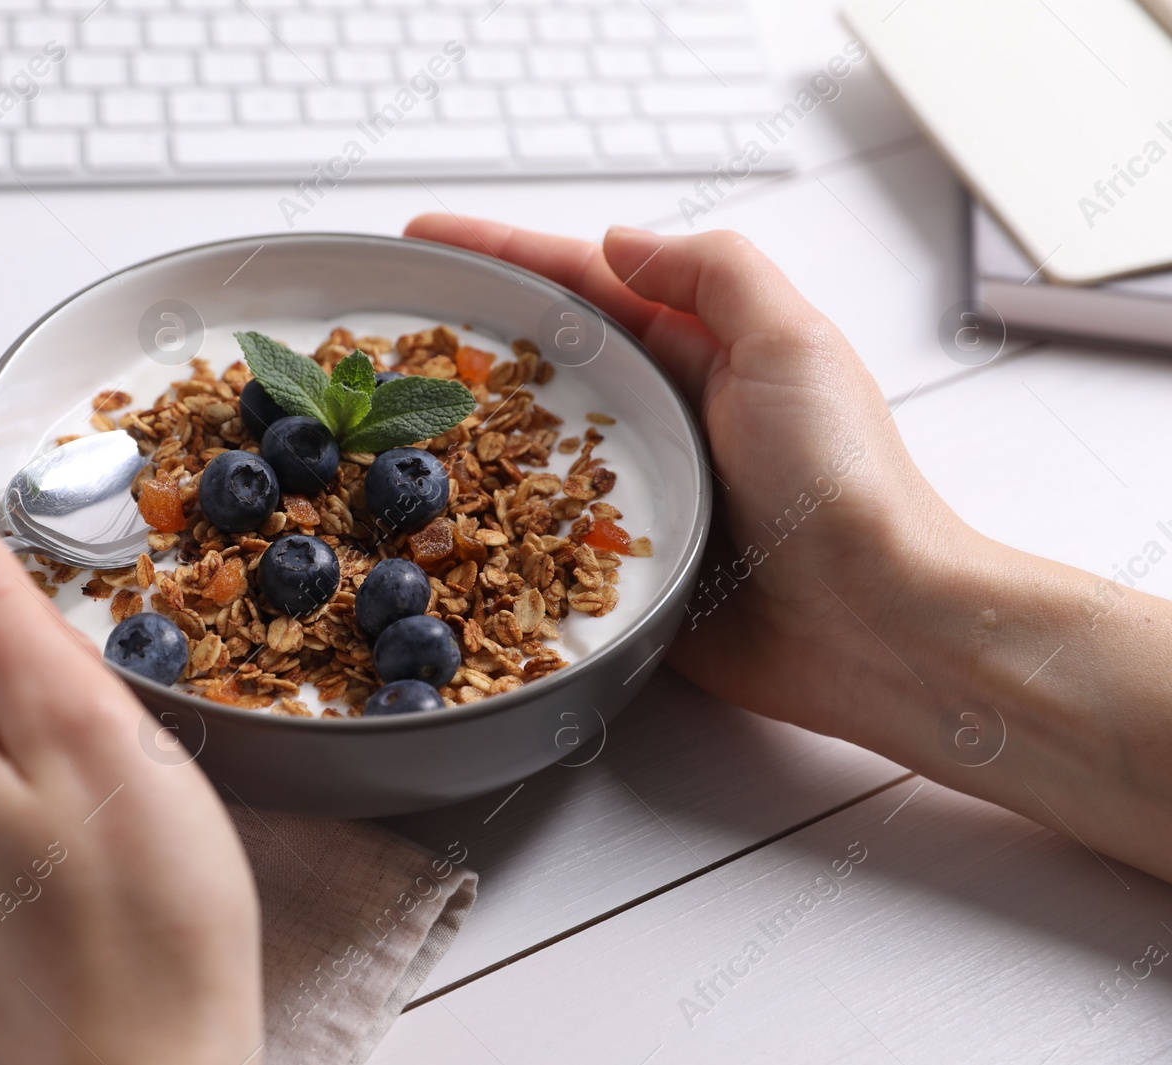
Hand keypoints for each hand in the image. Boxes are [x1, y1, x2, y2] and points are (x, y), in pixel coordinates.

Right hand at [403, 216, 969, 736]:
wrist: (871, 625)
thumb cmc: (845, 483)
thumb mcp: (792, 343)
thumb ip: (712, 274)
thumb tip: (616, 241)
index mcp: (704, 350)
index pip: (586, 282)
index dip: (504, 255)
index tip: (427, 240)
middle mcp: (670, 414)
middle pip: (550, 358)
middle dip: (474, 335)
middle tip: (392, 327)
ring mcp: (646, 489)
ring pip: (537, 445)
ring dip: (473, 429)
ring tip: (396, 414)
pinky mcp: (631, 565)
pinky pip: (547, 533)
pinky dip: (499, 520)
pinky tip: (445, 518)